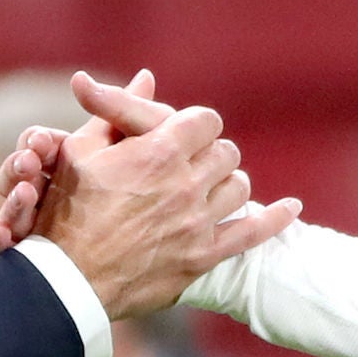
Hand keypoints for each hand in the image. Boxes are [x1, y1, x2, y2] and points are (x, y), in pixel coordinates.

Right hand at [0, 70, 297, 317]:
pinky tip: (291, 208)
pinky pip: (253, 233)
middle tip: (191, 162)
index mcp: (159, 151)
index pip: (206, 120)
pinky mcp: (203, 256)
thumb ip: (117, 110)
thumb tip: (146, 76)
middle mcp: (185, 184)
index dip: (196, 124)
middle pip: (225, 151)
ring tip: (209, 187)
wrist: (68, 281)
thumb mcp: (80, 150)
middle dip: (210, 152)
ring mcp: (198, 222)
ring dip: (227, 181)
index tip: (183, 133)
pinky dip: (276, 218)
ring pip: (240, 186)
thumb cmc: (66, 210)